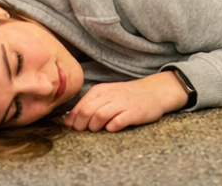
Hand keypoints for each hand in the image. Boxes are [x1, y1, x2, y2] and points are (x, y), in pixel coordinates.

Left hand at [63, 72, 188, 131]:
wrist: (153, 91)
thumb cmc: (127, 96)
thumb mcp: (106, 96)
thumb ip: (88, 106)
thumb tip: (68, 121)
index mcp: (100, 91)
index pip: (79, 106)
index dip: (73, 120)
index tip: (74, 128)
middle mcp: (109, 95)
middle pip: (86, 112)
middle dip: (81, 126)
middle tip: (85, 131)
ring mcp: (122, 104)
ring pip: (98, 116)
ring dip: (94, 127)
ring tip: (98, 129)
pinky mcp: (133, 113)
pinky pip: (117, 123)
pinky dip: (111, 128)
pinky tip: (112, 128)